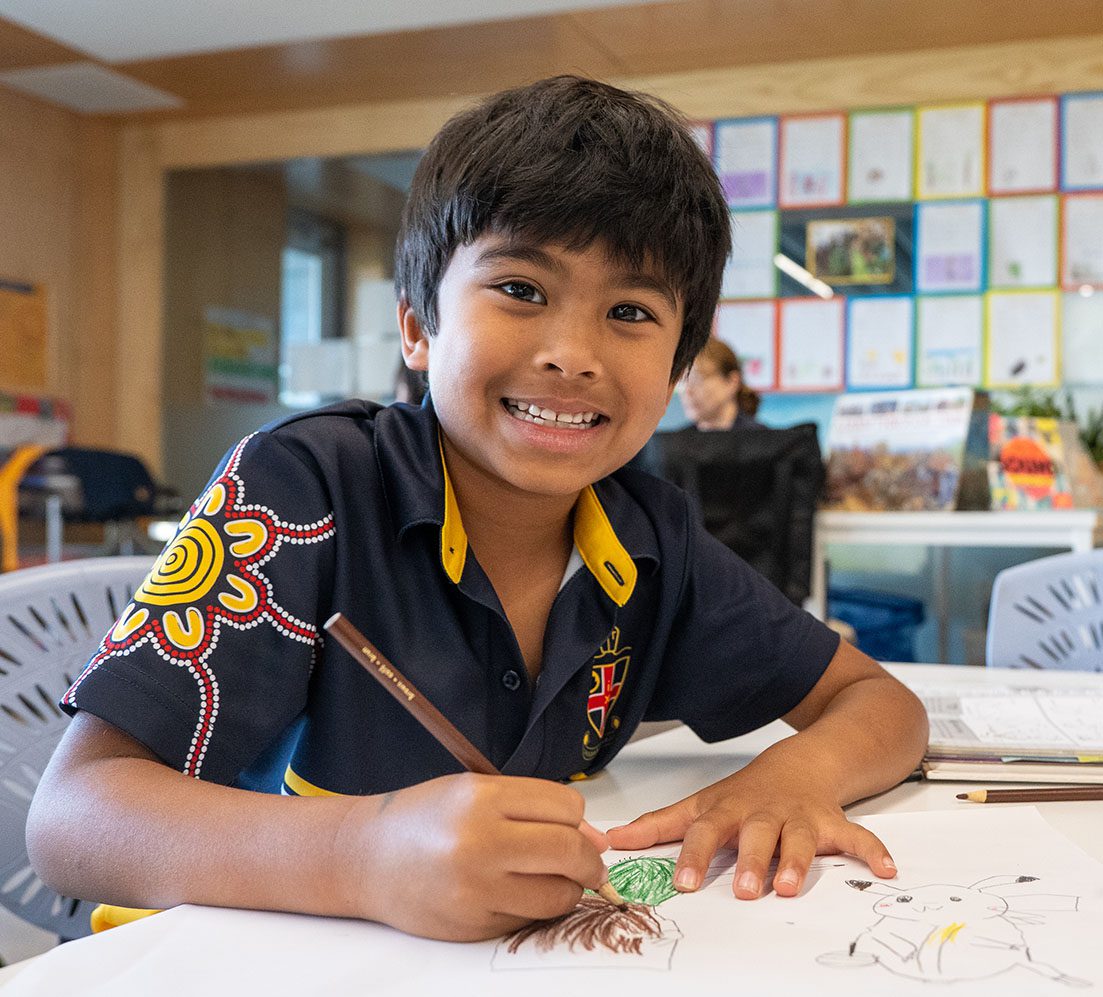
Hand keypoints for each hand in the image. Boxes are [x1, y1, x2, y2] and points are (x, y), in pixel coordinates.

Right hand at [336, 774, 608, 940]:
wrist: (366, 858)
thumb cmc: (423, 819)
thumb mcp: (474, 792)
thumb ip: (531, 807)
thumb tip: (592, 836)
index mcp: (482, 798)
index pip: (566, 807)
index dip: (578, 818)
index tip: (574, 826)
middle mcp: (480, 841)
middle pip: (569, 851)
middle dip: (588, 860)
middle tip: (586, 862)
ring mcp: (477, 888)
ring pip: (559, 894)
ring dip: (567, 889)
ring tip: (549, 878)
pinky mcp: (474, 924)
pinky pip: (530, 918)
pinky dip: (534, 908)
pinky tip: (513, 892)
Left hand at [605, 756, 895, 900]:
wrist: (801, 760)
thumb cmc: (745, 793)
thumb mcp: (701, 803)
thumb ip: (658, 825)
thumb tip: (612, 840)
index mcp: (729, 812)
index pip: (705, 832)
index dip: (693, 855)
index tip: (681, 881)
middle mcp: (763, 814)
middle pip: (755, 837)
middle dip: (749, 862)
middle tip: (741, 890)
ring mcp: (800, 818)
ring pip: (800, 839)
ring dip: (797, 862)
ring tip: (791, 887)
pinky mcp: (833, 822)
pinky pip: (857, 836)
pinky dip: (874, 851)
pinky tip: (887, 870)